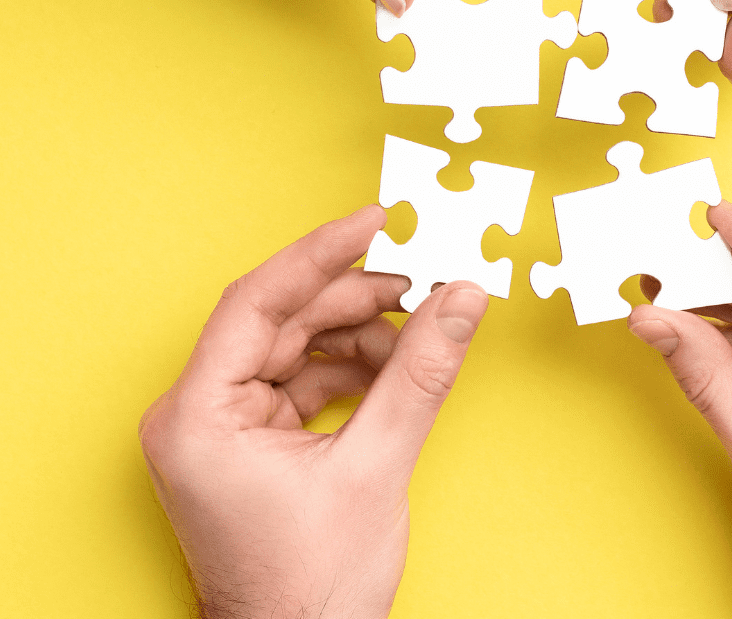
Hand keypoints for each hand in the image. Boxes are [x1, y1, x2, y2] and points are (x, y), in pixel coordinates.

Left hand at [139, 206, 488, 618]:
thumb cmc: (309, 588)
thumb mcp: (376, 467)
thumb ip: (422, 372)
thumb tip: (462, 299)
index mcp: (199, 416)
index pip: (258, 300)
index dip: (322, 253)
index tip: (375, 220)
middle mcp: (198, 414)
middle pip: (282, 319)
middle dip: (356, 299)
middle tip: (421, 280)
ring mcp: (222, 428)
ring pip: (296, 345)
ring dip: (360, 335)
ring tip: (418, 332)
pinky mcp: (249, 441)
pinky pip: (302, 379)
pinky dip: (351, 370)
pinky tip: (396, 368)